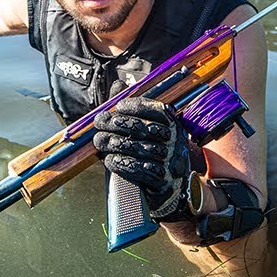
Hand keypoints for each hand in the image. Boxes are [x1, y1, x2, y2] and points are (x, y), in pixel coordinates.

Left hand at [93, 97, 191, 218]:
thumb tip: (117, 85)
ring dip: (117, 144)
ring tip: (99, 141)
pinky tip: (109, 160)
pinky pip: (142, 171)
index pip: (160, 112)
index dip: (139, 107)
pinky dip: (123, 164)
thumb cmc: (152, 155)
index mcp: (175, 127)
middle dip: (120, 124)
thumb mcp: (147, 132)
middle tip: (100, 122)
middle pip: (148, 130)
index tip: (118, 106)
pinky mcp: (164, 183)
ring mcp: (172, 164)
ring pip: (143, 150)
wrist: (169, 190)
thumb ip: (132, 110)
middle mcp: (177, 143)